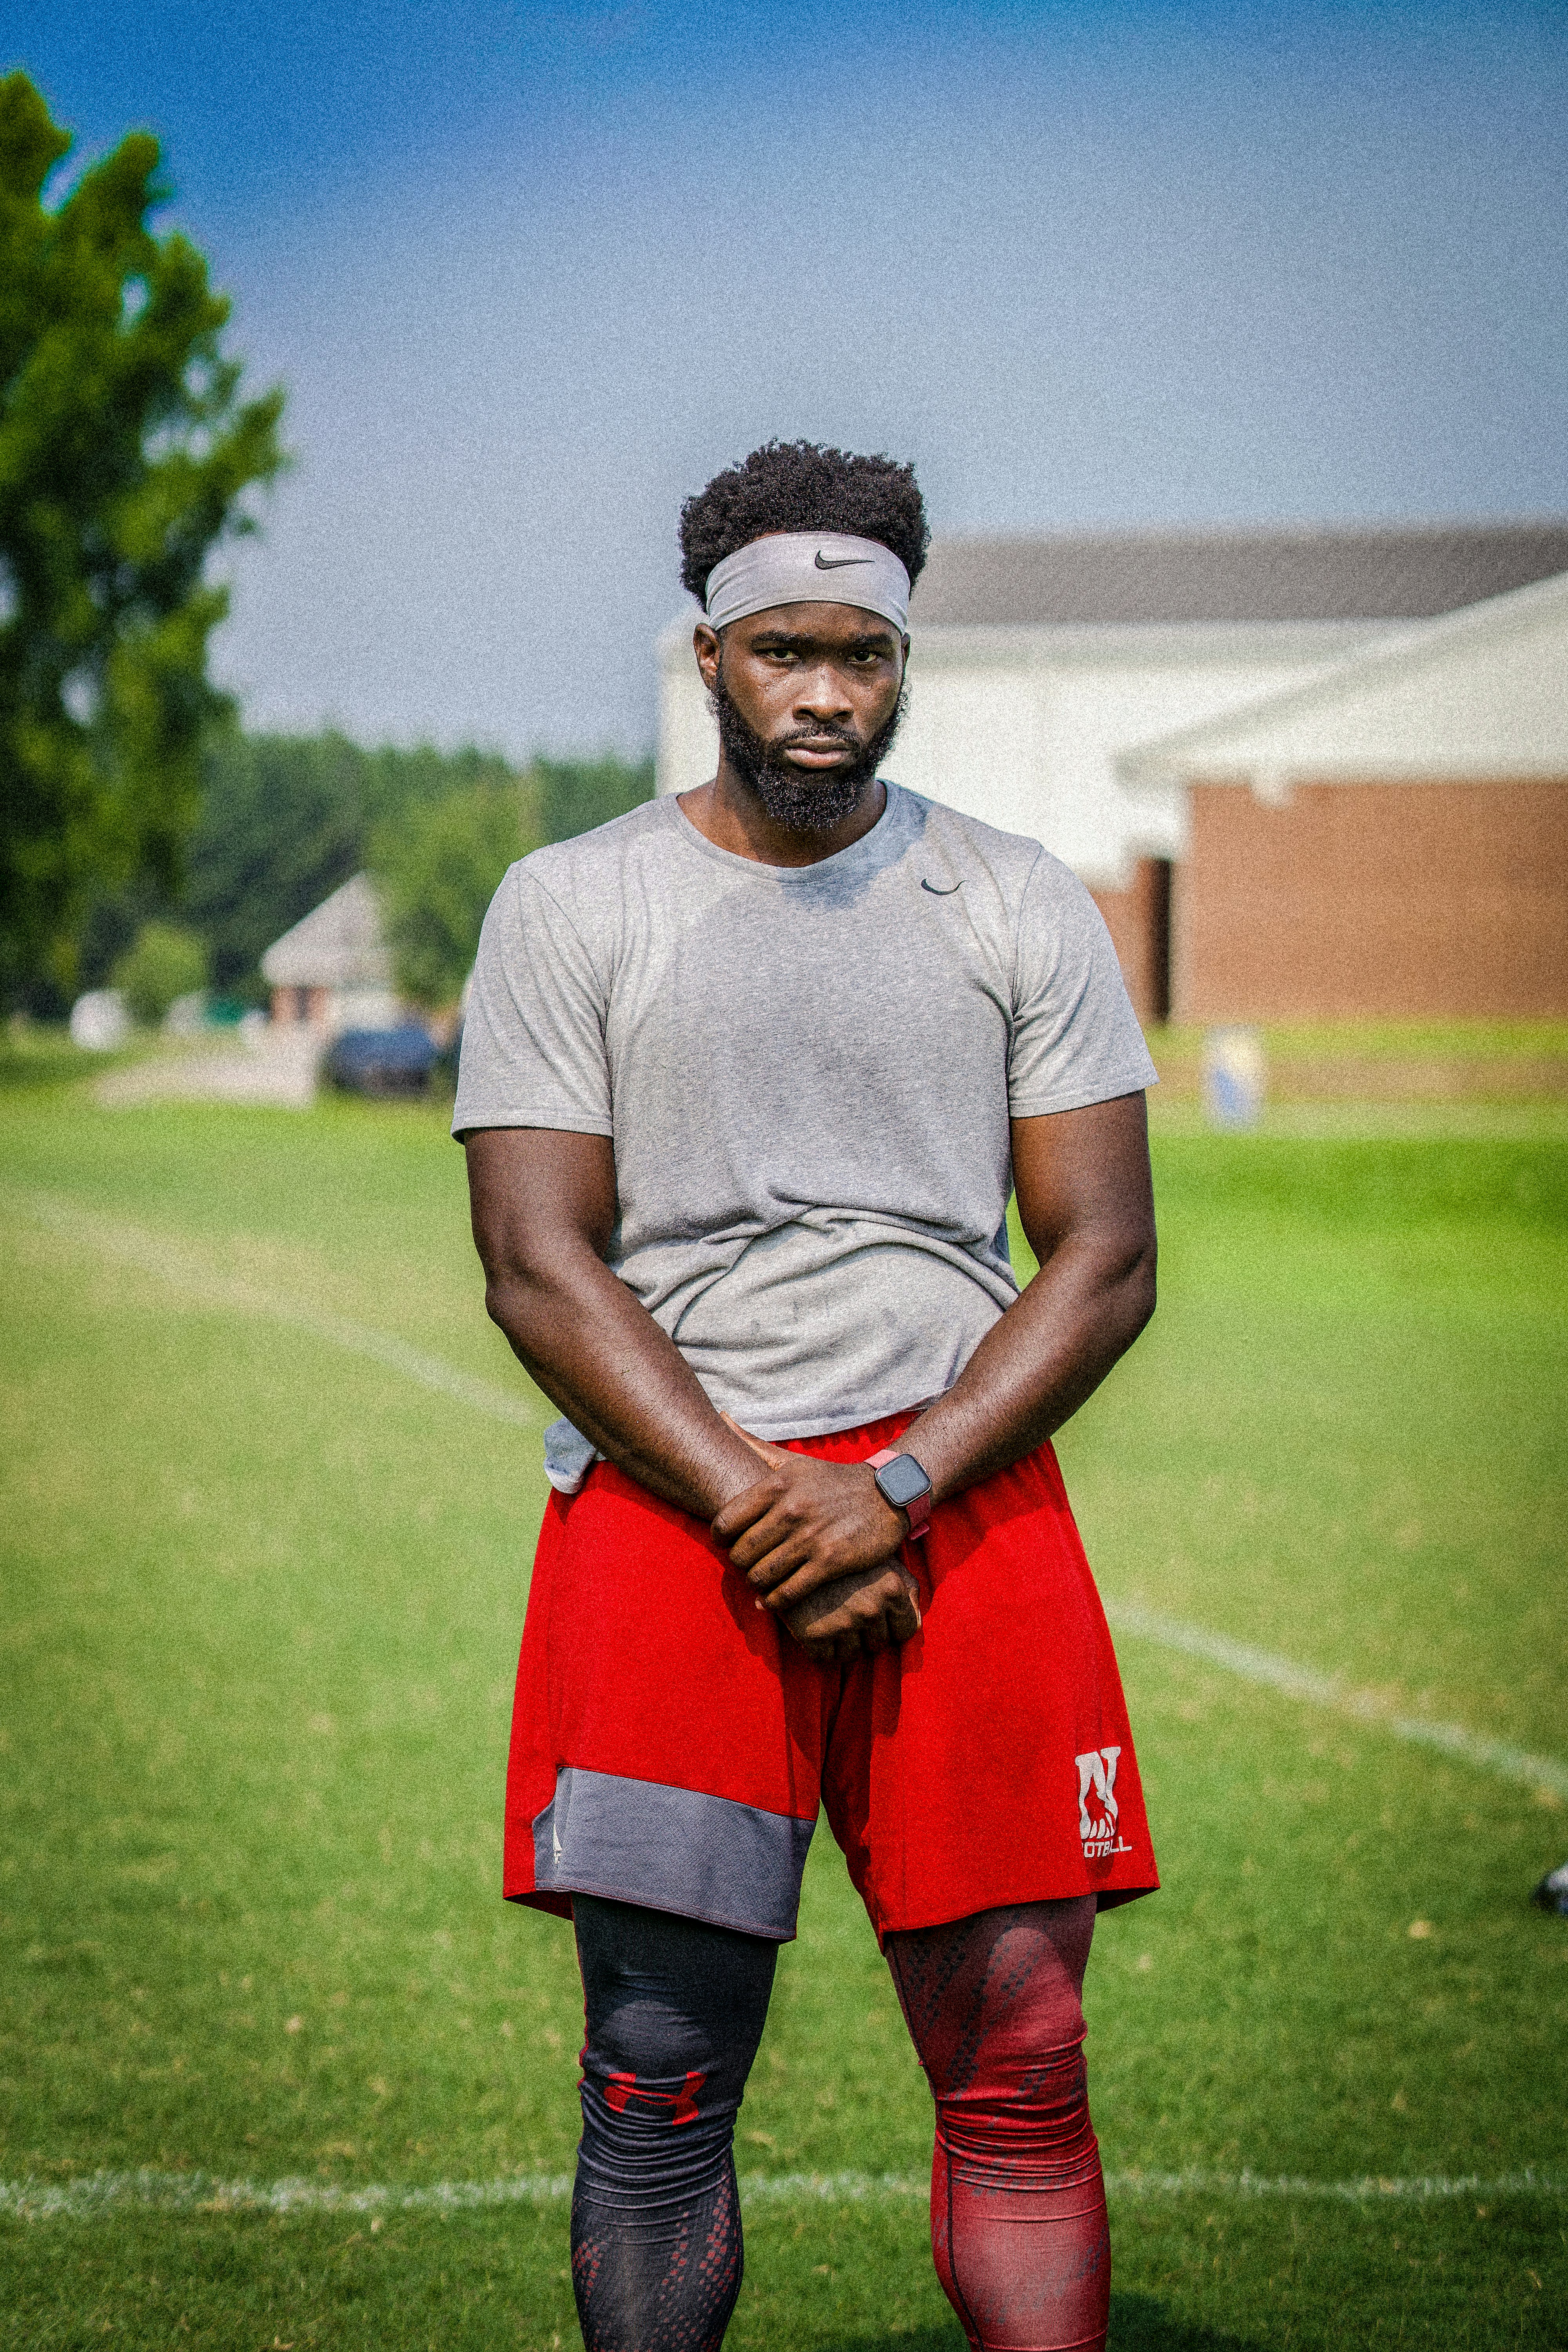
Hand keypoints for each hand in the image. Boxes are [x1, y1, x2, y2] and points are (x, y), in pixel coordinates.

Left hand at [710, 1423, 917, 1649]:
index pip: (725, 1522)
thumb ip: (754, 1444)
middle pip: (741, 1553)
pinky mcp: (831, 1562)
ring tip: (761, 1582)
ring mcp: (811, 1537)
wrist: (887, 1495)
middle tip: (748, 1565)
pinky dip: (776, 1601)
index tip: (728, 1543)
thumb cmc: (832, 1481)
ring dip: (757, 1584)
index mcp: (777, 1485)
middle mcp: (791, 1510)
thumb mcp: (793, 1461)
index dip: (720, 1538)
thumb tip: (722, 1417)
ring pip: (761, 1575)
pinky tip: (774, 1600)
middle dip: (740, 1564)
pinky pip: (788, 1592)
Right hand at [781, 1562, 921, 1663]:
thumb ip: (906, 1589)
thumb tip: (917, 1624)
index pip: (907, 1630)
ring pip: (852, 1654)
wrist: (789, 1542)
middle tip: (846, 1609)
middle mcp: (871, 1608)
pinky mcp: (814, 1633)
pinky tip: (814, 1622)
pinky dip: (819, 1647)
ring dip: (842, 1641)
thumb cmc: (842, 1550)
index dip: (892, 1625)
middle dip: (865, 1632)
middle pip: (878, 1644)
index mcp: (891, 1587)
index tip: (877, 1615)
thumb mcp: (882, 1561)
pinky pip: (824, 1658)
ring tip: (830, 1615)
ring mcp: (842, 1622)